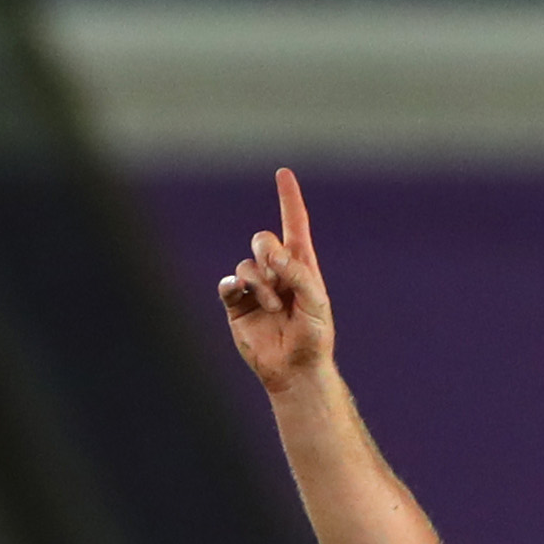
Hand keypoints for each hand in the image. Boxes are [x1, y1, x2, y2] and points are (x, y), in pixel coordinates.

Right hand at [218, 166, 333, 394]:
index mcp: (301, 268)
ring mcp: (255, 288)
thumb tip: (273, 254)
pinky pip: (228, 283)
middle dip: (268, 250)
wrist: (295, 370)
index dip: (289, 200)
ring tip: (274, 307)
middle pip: (263, 239)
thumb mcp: (316, 303)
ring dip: (260, 283)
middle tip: (279, 272)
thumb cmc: (314, 337)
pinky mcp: (237, 304)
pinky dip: (234, 286)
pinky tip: (242, 294)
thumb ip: (298, 274)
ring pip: (246, 265)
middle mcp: (277, 273)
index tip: (284, 174)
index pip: (294, 226)